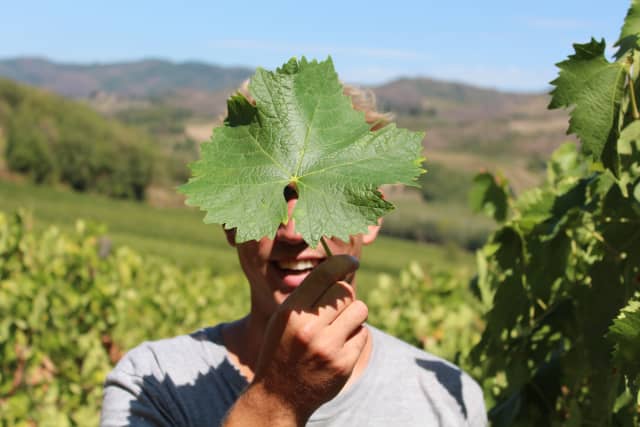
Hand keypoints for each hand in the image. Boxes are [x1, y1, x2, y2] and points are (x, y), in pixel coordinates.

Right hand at [253, 255, 368, 423]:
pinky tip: (339, 348)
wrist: (279, 395)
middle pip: (345, 291)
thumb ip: (307, 296)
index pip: (324, 275)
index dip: (342, 263)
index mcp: (291, 313)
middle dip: (344, 297)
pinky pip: (363, 334)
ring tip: (339, 328)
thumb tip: (339, 270)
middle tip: (335, 311)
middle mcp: (309, 328)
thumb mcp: (283, 319)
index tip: (352, 261)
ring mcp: (328, 347)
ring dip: (353, 315)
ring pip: (359, 310)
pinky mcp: (344, 364)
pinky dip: (355, 337)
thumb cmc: (283, 348)